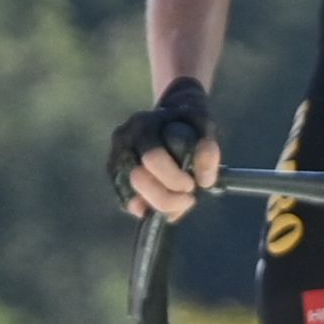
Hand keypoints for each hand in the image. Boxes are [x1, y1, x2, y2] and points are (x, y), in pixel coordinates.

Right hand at [110, 79, 221, 221]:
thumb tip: (204, 182)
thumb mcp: (205, 126)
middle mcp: (123, 140)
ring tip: (178, 204)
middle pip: (137, 179)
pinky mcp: (115, 174)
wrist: (171, 114)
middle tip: (188, 200)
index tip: (193, 185)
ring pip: (130, 196)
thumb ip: (208, 149)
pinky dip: (147, 209)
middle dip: (166, 198)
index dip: (174, 179)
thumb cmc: (189, 122)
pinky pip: (126, 202)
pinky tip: (165, 205)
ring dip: (158, 207)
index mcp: (143, 125)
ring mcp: (115, 157)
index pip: (153, 158)